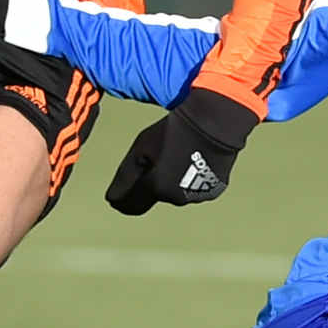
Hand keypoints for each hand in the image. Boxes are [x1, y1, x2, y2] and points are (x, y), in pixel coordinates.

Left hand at [104, 88, 258, 215]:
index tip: (117, 191)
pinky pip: (194, 189)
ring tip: (178, 153)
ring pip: (175, 192)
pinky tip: (194, 159)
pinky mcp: (213, 190)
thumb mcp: (141, 148)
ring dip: (171, 180)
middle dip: (150, 182)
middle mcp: (175, 198)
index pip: (129, 205)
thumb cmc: (174, 131)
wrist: (215, 123)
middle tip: (156, 156)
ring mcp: (196, 196)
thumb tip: (111, 200)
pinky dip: (190, 179)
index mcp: (156, 187)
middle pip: (153, 195)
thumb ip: (125, 177)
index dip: (120, 199)